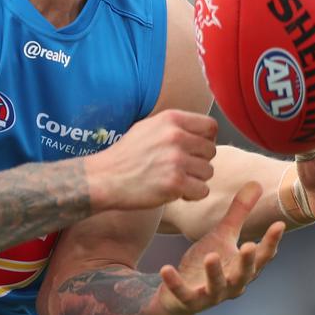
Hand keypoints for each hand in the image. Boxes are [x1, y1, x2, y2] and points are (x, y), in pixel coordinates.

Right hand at [90, 109, 217, 210]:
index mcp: (171, 119)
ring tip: (174, 180)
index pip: (210, 127)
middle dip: (199, 162)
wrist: (104, 178)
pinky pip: (202, 191)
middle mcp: (176, 136)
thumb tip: (204, 133)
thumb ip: (176, 127)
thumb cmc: (125, 155)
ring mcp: (176, 160)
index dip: (206, 140)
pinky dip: (191, 195)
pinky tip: (175, 192)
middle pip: (211, 151)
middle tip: (180, 169)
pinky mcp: (175, 183)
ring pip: (208, 172)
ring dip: (195, 180)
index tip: (195, 150)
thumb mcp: (148, 127)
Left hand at [157, 181, 284, 314]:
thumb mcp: (222, 235)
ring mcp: (210, 295)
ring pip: (215, 286)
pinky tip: (166, 268)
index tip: (279, 224)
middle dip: (247, 262)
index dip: (271, 242)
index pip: (262, 256)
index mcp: (241, 268)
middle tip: (249, 246)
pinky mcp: (188, 301)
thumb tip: (256, 183)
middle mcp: (231, 285)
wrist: (178, 296)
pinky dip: (175, 283)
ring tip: (210, 256)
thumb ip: (239, 213)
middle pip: (243, 275)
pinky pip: (182, 293)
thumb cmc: (205, 264)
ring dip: (214, 272)